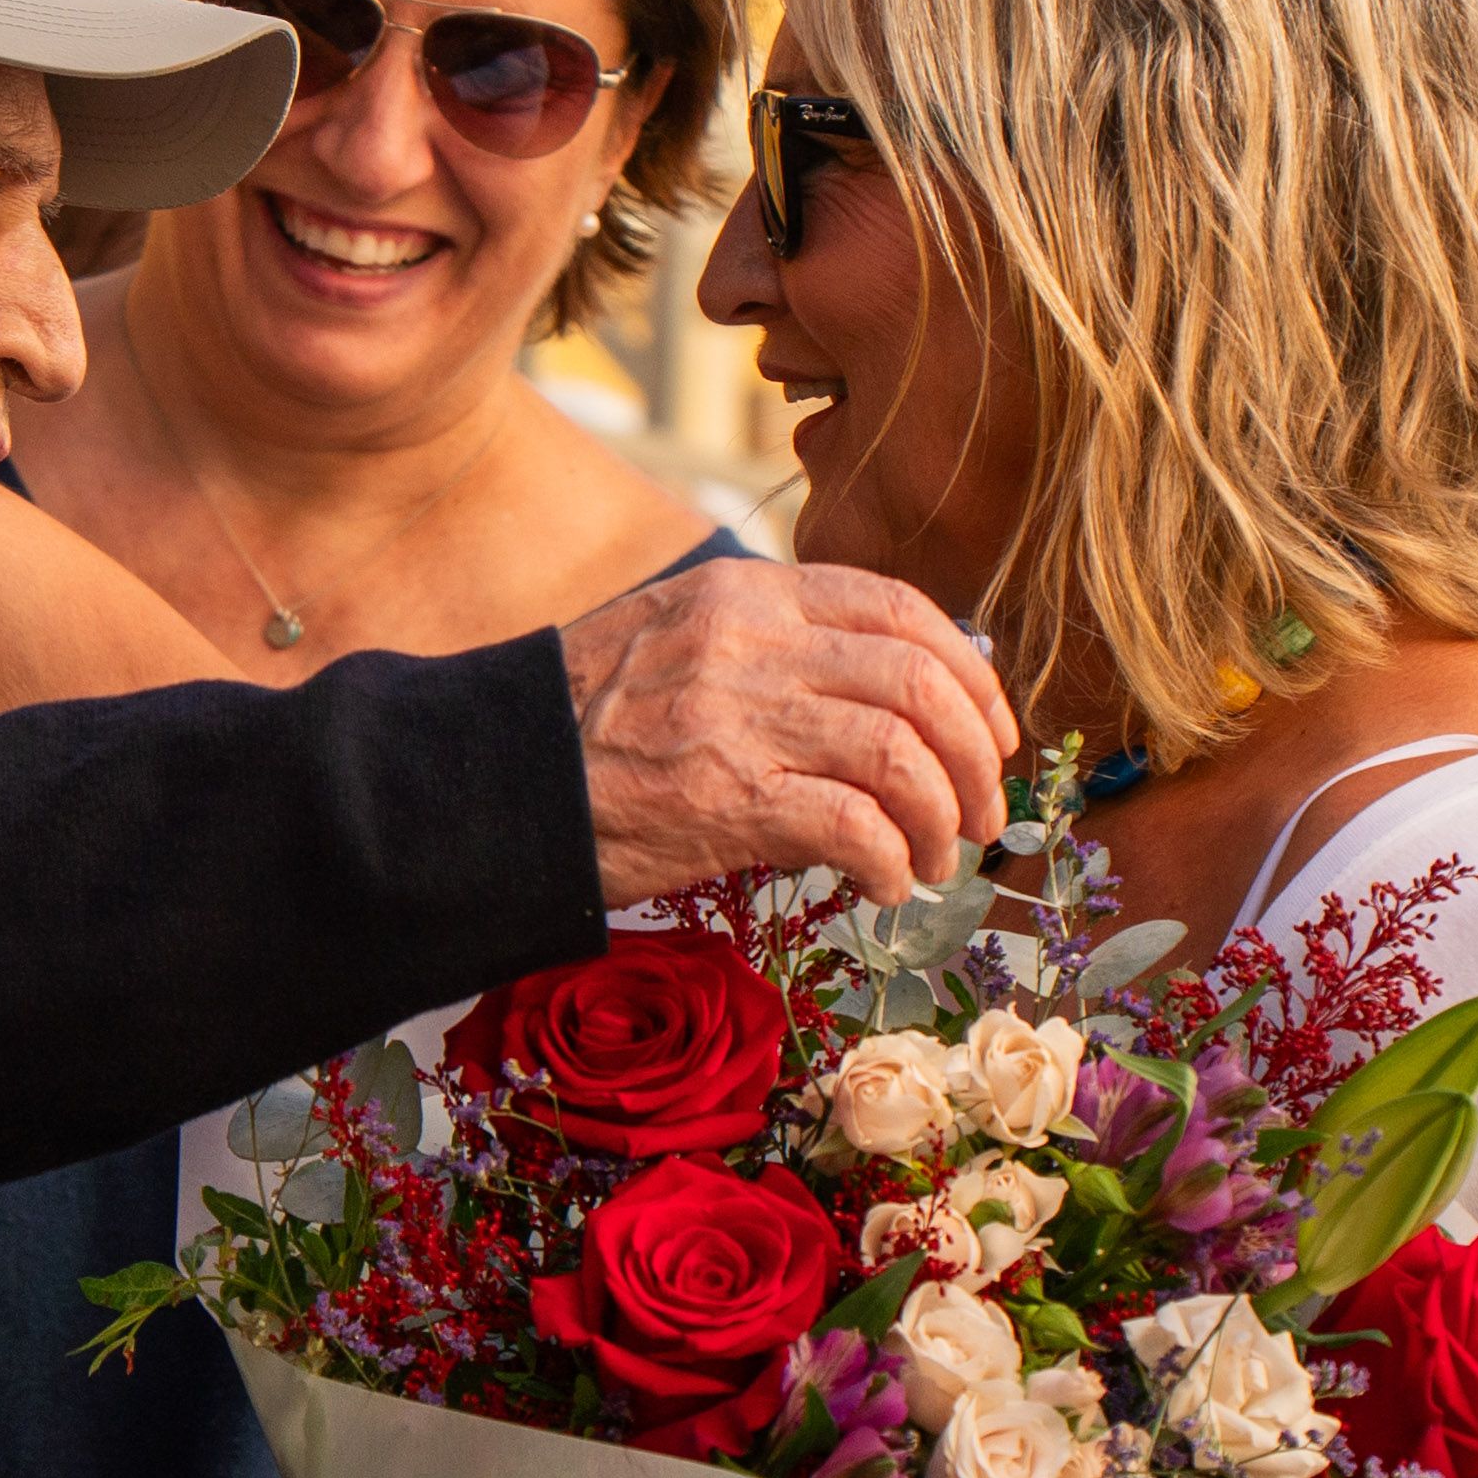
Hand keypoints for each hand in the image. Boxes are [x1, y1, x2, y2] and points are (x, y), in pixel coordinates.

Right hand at [556, 559, 1017, 905]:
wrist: (487, 781)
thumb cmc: (582, 728)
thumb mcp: (678, 644)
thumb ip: (773, 653)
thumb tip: (891, 709)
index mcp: (746, 592)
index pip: (898, 607)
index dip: (970, 673)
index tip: (989, 729)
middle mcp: (750, 641)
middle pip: (919, 680)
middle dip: (975, 756)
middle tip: (982, 811)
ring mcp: (738, 717)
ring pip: (900, 753)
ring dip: (941, 818)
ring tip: (936, 858)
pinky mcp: (724, 798)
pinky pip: (855, 826)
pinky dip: (893, 862)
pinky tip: (886, 885)